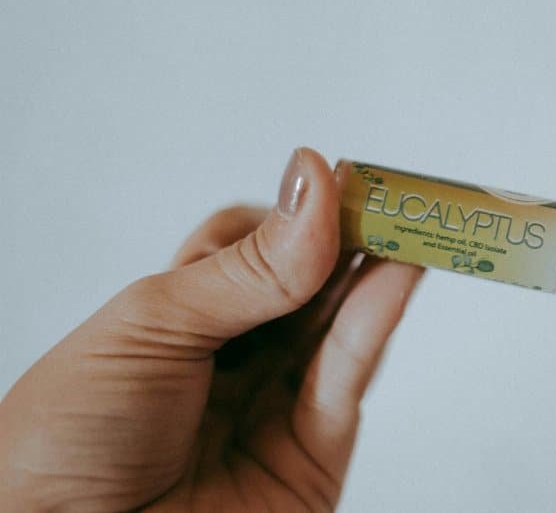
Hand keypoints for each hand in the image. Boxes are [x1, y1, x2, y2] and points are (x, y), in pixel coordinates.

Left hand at [0, 148, 423, 510]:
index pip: (250, 245)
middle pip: (306, 281)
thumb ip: (247, 268)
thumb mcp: (150, 327)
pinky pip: (348, 377)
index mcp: (175, 319)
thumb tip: (312, 186)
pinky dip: (377, 322)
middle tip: (396, 192)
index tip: (335, 177)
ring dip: (379, 270)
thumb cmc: (65, 444)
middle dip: (351, 234)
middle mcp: (230, 358)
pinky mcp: (311, 454)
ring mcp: (273, 404)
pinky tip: (397, 275)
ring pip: (339, 324)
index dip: (294, 211)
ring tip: (413, 222)